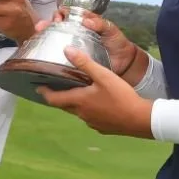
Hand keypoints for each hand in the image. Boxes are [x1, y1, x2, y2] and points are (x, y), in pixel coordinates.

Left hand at [38, 46, 154, 138]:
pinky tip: (97, 104)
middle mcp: (82, 114)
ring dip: (74, 103)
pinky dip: (88, 109)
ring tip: (77, 92)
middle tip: (55, 87)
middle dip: (58, 97)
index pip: (55, 99)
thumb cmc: (121, 96)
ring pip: (78, 112)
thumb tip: (66, 50)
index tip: (37, 87)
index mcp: (79, 101)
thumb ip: (85, 63)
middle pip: (65, 106)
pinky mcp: (102, 127)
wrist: (140, 119)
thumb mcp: (103, 75)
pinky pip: (90, 117)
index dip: (45, 93)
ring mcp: (92, 123)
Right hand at [40, 8, 139, 76]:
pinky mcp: (73, 60)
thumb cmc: (117, 43)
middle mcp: (75, 33)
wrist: (124, 63)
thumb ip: (100, 23)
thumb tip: (85, 20)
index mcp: (83, 23)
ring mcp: (73, 47)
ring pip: (55, 39)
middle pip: (56, 26)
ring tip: (38, 34)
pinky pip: (60, 56)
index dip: (60, 13)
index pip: (67, 14)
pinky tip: (42, 53)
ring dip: (44, 35)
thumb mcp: (111, 29)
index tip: (59, 18)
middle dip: (47, 23)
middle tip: (42, 26)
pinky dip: (50, 53)